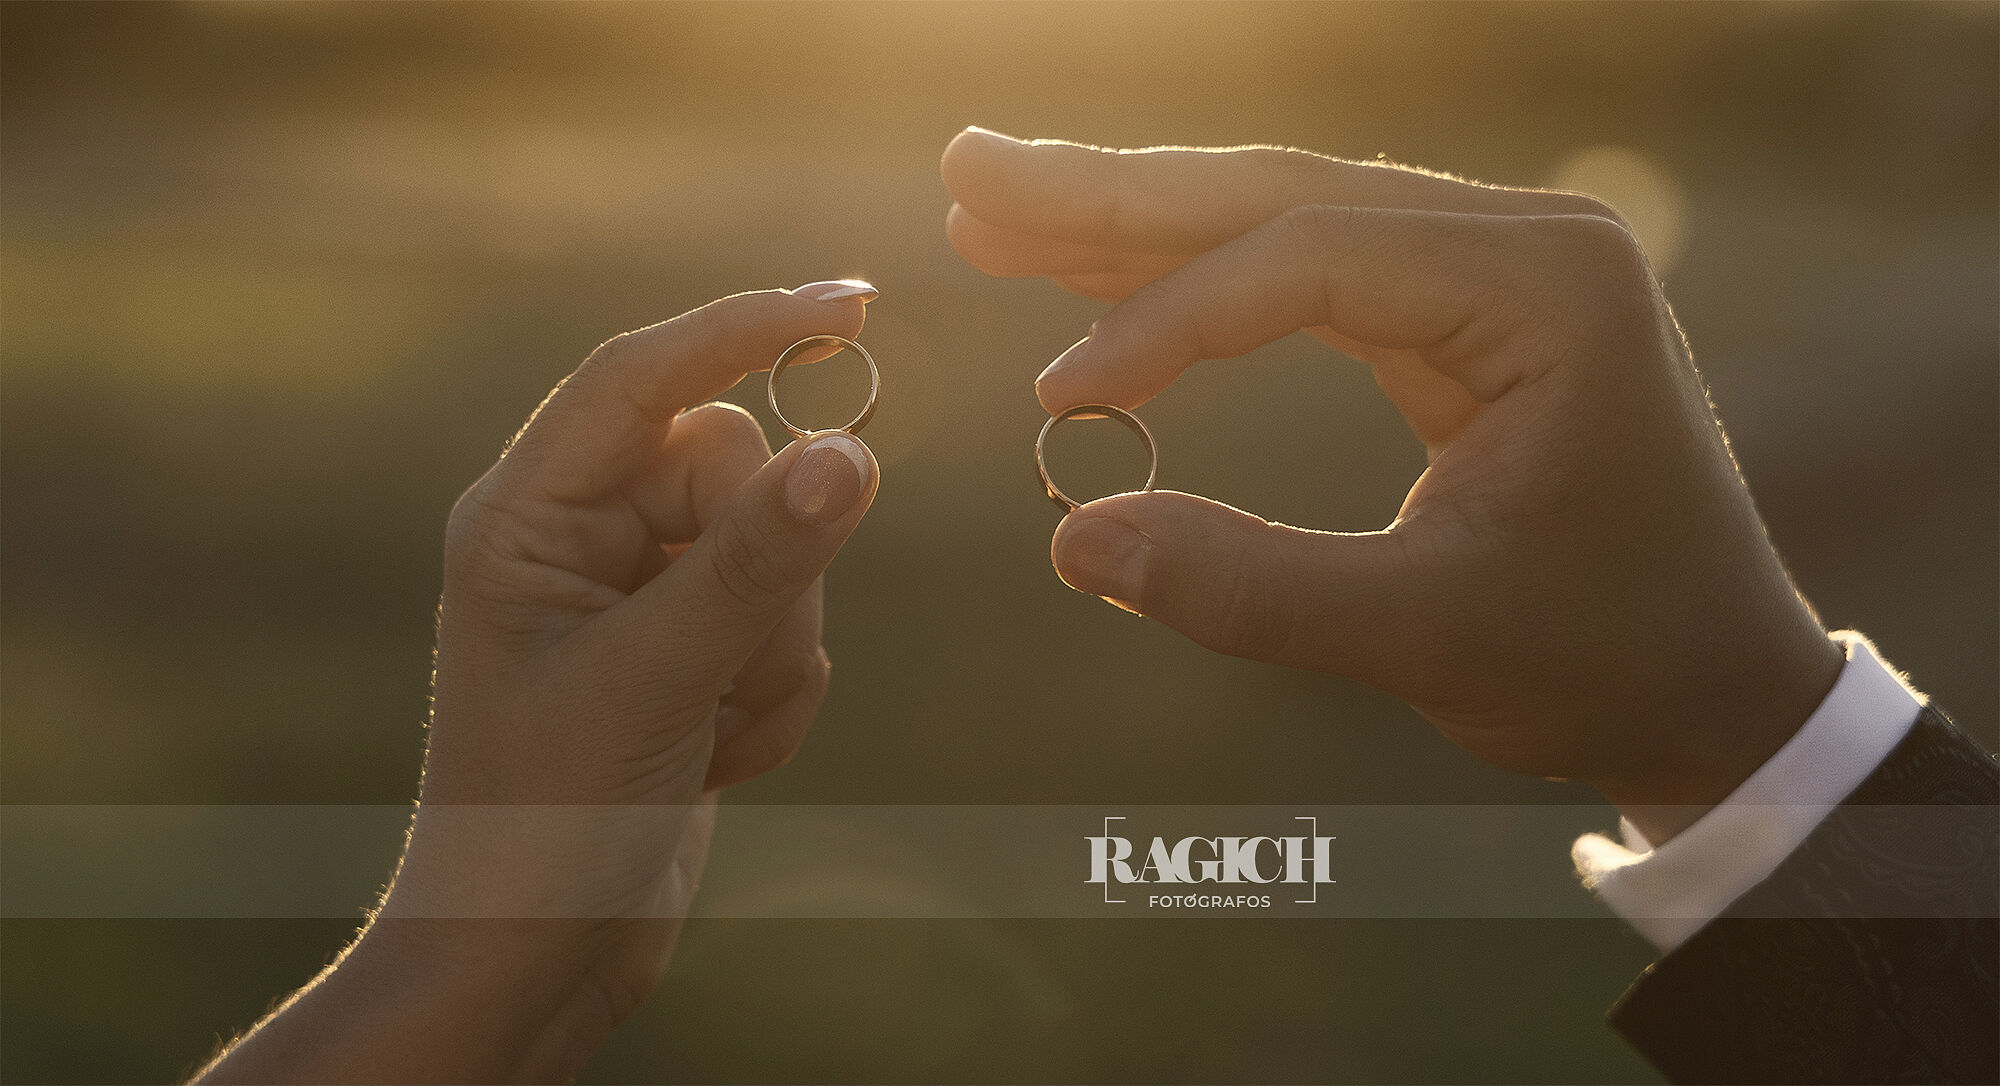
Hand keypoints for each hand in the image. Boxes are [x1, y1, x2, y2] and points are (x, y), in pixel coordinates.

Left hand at [196, 282, 881, 1083]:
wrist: (534, 957)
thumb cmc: (545, 820)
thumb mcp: (653, 680)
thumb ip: (754, 562)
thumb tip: (851, 452)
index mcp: (526, 514)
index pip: (642, 377)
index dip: (745, 328)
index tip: (854, 305)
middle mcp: (582, 535)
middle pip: (739, 470)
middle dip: (764, 577)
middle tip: (720, 670)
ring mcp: (642, 593)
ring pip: (781, 550)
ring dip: (771, 653)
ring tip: (704, 735)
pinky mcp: (691, 648)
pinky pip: (789, 622)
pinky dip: (775, 696)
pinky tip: (713, 759)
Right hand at [943, 129, 1841, 841]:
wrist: (1716, 686)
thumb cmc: (1603, 656)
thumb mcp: (1427, 635)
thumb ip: (1251, 588)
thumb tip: (1076, 540)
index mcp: (1544, 290)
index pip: (1309, 260)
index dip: (1164, 319)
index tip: (1058, 394)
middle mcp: (1525, 245)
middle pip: (1280, 195)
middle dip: (1116, 193)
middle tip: (971, 172)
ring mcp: (1498, 270)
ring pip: (1284, 220)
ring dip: (1139, 223)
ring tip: (999, 210)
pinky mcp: (1467, 313)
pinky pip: (1312, 275)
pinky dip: (1202, 282)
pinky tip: (1101, 274)